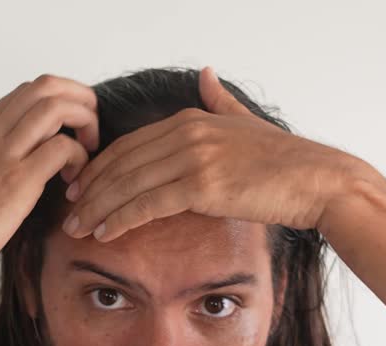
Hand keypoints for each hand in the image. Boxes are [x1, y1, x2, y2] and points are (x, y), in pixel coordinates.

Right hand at [0, 74, 100, 286]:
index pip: (27, 92)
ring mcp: (3, 155)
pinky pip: (62, 148)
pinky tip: (74, 179)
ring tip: (89, 149)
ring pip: (57, 107)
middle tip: (90, 129)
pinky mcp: (17, 181)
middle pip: (46, 86)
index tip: (71, 127)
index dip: (58, 100)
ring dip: (85, 121)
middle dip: (79, 99)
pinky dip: (79, 157)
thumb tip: (4, 169)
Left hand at [61, 66, 362, 242]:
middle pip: (122, 162)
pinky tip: (104, 231)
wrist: (318, 181)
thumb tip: (206, 75)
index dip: (101, 166)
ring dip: (98, 207)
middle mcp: (188, 134)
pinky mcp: (203, 186)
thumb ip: (219, 101)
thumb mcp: (245, 122)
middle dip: (91, 187)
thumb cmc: (285, 162)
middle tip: (67, 208)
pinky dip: (122, 218)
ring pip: (130, 184)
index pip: (131, 144)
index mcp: (192, 119)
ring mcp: (195, 158)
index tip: (80, 185)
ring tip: (77, 227)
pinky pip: (149, 203)